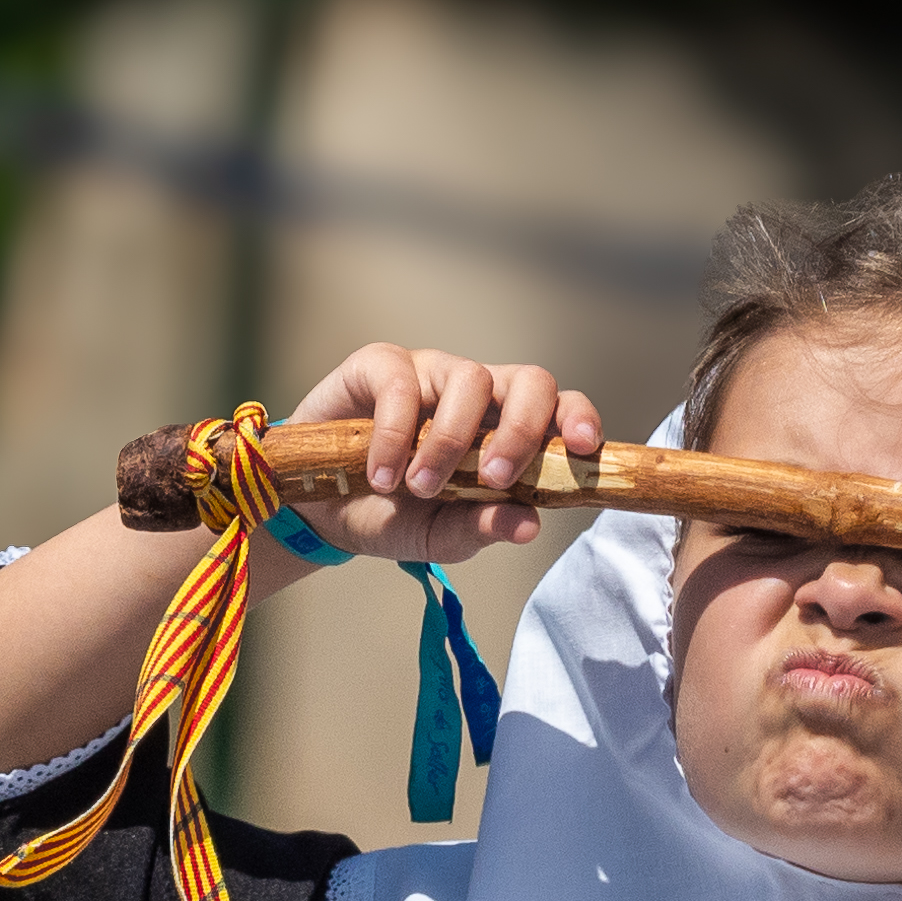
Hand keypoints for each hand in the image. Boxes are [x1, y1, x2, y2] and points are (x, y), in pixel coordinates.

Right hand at [277, 343, 602, 569]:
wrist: (318, 514)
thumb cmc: (390, 517)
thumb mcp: (439, 535)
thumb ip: (481, 527)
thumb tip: (529, 525)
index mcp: (504, 430)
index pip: (557, 409)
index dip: (577, 418)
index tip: (583, 447)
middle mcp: (476, 394)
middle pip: (529, 381)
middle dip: (521, 428)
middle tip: (495, 476)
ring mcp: (430, 374)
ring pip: (470, 379)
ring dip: (451, 440)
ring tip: (418, 487)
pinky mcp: (379, 365)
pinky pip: (402, 383)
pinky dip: (396, 432)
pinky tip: (381, 474)